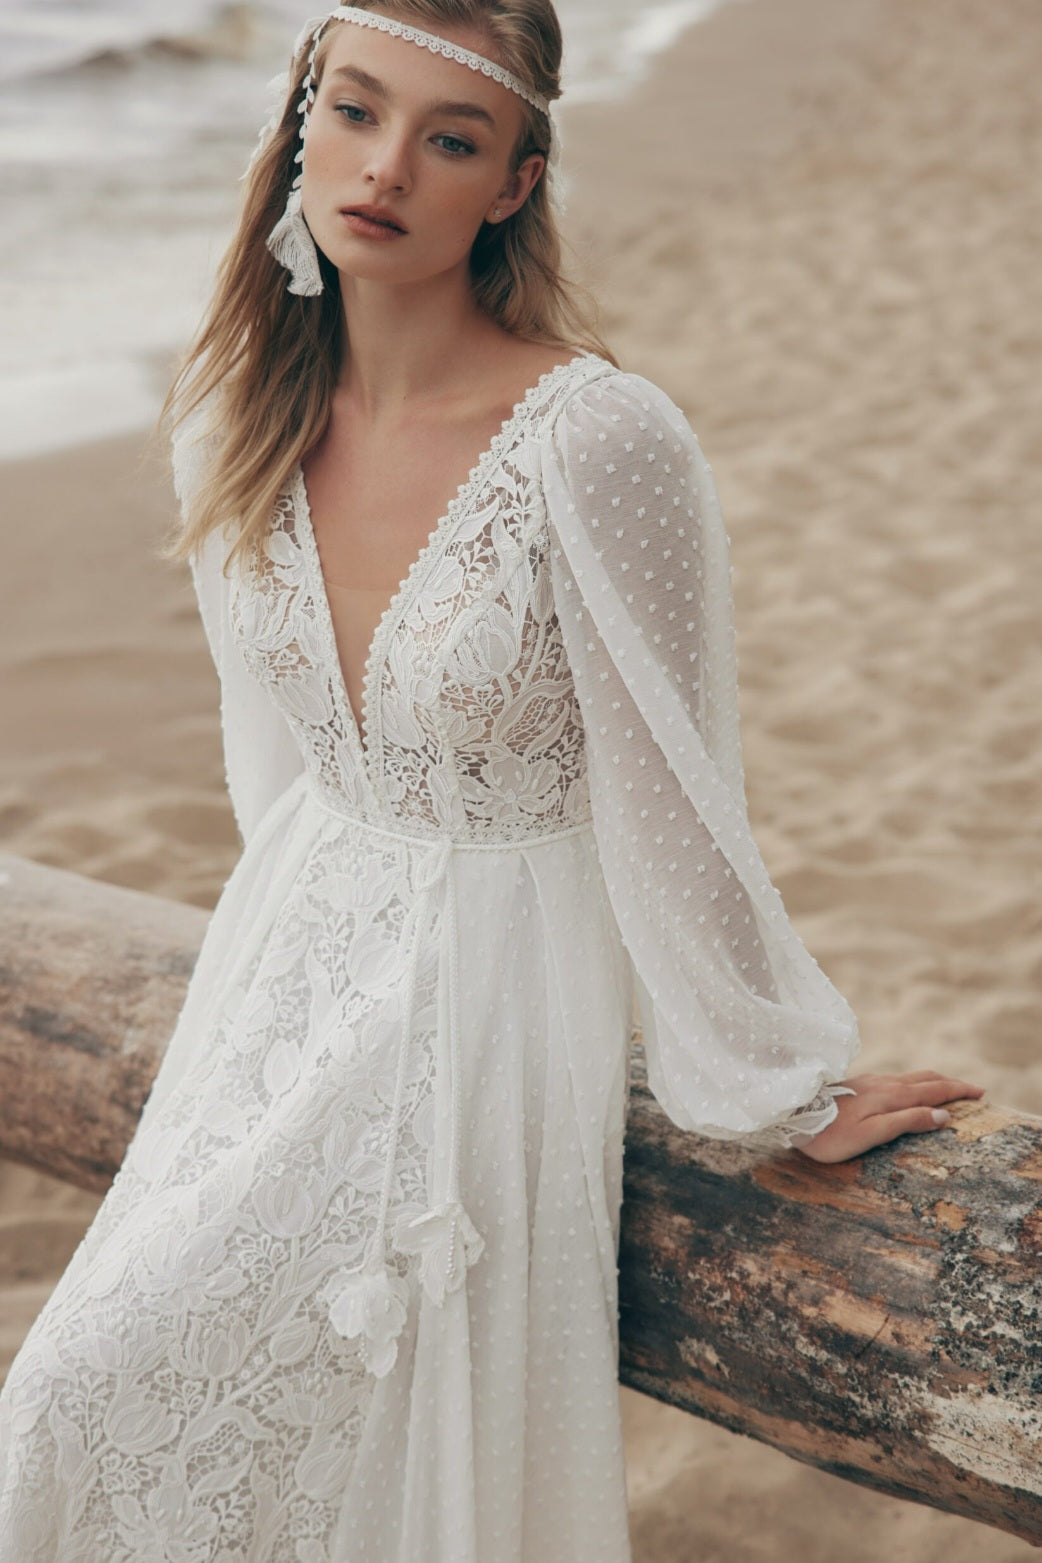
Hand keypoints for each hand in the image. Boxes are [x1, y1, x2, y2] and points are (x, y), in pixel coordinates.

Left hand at [795, 1070, 986, 1162]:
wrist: (792, 1113)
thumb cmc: (830, 1133)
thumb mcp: (871, 1134)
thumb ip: (906, 1122)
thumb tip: (942, 1115)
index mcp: (891, 1096)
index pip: (933, 1091)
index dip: (958, 1092)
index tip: (980, 1093)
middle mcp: (884, 1084)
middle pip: (925, 1079)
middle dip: (951, 1084)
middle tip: (973, 1089)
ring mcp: (870, 1082)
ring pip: (910, 1076)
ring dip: (934, 1080)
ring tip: (947, 1087)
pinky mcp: (859, 1084)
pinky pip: (897, 1079)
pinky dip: (915, 1082)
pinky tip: (909, 1089)